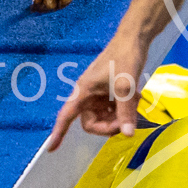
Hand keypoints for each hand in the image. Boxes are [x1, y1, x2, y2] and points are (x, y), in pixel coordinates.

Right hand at [47, 34, 146, 150]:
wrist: (134, 38)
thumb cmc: (124, 58)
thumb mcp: (126, 87)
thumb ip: (125, 112)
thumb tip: (128, 134)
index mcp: (83, 91)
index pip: (66, 116)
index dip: (58, 133)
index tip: (51, 149)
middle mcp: (88, 94)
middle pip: (91, 122)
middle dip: (109, 125)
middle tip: (128, 121)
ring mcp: (99, 92)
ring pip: (104, 116)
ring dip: (119, 116)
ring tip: (135, 104)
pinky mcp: (109, 90)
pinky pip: (112, 107)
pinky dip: (123, 107)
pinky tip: (136, 98)